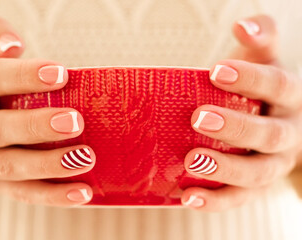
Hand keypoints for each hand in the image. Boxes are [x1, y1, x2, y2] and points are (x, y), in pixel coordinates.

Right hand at [0, 17, 94, 205]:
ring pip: (8, 169)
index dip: (22, 77)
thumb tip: (12, 45)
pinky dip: (53, 196)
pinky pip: (21, 194)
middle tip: (75, 121)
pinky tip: (83, 193)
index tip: (61, 74)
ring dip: (48, 166)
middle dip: (35, 127)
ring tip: (85, 158)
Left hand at [181, 15, 301, 210]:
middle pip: (268, 135)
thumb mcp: (262, 62)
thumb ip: (259, 40)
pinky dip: (215, 201)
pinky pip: (239, 200)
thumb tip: (243, 23)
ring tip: (192, 162)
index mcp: (289, 99)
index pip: (277, 86)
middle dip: (236, 127)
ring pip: (257, 174)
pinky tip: (188, 197)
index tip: (216, 71)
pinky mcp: (254, 189)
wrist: (269, 125)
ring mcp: (271, 166)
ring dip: (225, 170)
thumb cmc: (256, 91)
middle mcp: (286, 134)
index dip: (250, 78)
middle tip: (199, 118)